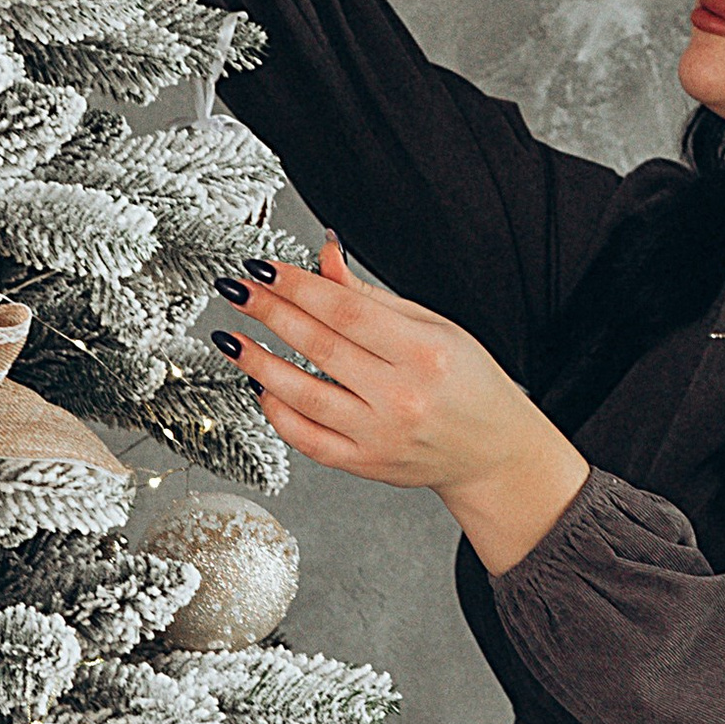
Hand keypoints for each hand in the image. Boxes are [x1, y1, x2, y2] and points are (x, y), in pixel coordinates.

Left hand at [213, 237, 591, 574]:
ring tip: (231, 339)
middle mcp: (402, 396)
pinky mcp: (365, 464)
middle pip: (319, 347)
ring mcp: (381, 435)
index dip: (298, 287)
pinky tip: (260, 386)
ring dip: (258, 363)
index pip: (346, 311)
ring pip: (303, 396)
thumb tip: (323, 258)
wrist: (493, 452)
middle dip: (269, 314)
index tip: (263, 270)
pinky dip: (277, 412)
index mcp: (425, 352)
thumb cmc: (469, 383)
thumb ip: (372, 297)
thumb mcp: (434, 326)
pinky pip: (307, 439)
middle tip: (235, 291)